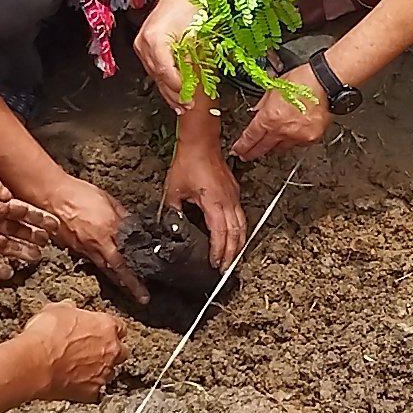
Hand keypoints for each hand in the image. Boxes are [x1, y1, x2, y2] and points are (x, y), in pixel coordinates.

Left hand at [0, 173, 59, 279]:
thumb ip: (4, 189)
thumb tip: (12, 197)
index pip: (23, 210)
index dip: (39, 217)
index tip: (54, 224)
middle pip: (17, 228)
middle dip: (33, 234)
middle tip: (47, 241)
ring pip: (6, 245)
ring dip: (21, 251)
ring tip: (35, 258)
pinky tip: (9, 273)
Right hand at [18, 301, 126, 402]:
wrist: (35, 363)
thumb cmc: (45, 335)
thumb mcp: (55, 310)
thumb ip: (68, 308)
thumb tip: (69, 307)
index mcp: (106, 326)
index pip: (120, 327)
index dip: (108, 330)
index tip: (99, 332)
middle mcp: (111, 350)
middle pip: (121, 352)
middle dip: (111, 352)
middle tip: (92, 352)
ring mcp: (104, 372)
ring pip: (110, 373)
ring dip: (100, 371)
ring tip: (80, 370)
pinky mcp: (92, 392)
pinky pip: (94, 391)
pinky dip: (86, 389)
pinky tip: (72, 385)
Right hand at [37, 173, 150, 304]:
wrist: (50, 196)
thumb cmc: (79, 193)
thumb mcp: (108, 200)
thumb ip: (123, 217)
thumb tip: (134, 229)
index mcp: (109, 229)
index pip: (128, 256)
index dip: (138, 272)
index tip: (147, 285)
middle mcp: (97, 243)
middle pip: (117, 269)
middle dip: (131, 285)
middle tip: (142, 297)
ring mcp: (84, 248)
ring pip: (105, 268)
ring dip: (118, 278)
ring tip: (129, 286)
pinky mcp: (74, 248)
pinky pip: (92, 260)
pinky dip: (103, 266)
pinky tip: (109, 266)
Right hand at [135, 0, 202, 113]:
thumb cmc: (190, 8)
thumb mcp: (195, 38)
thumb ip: (192, 63)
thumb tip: (195, 85)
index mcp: (155, 40)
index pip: (166, 73)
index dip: (178, 89)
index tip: (190, 100)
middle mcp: (144, 43)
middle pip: (158, 77)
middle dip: (173, 94)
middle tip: (186, 107)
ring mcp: (141, 44)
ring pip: (154, 74)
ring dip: (167, 89)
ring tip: (180, 103)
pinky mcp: (142, 45)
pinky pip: (153, 67)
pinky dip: (163, 77)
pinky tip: (171, 88)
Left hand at [162, 126, 246, 268]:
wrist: (201, 143)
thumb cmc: (188, 162)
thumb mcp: (173, 191)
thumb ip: (172, 212)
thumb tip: (170, 227)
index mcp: (214, 203)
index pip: (220, 235)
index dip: (218, 253)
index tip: (215, 265)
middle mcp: (228, 202)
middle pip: (236, 234)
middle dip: (231, 254)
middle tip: (225, 269)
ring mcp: (233, 196)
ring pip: (242, 226)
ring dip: (238, 244)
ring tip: (232, 258)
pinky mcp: (234, 192)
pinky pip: (241, 216)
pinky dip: (240, 230)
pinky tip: (235, 236)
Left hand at [230, 64, 332, 160]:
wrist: (325, 82)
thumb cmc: (302, 80)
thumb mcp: (274, 88)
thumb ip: (263, 104)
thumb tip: (257, 112)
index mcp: (269, 117)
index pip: (251, 137)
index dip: (242, 146)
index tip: (239, 150)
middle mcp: (282, 130)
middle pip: (263, 148)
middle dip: (253, 152)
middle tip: (248, 155)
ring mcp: (297, 136)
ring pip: (281, 148)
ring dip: (275, 145)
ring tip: (273, 140)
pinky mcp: (311, 138)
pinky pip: (298, 144)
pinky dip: (294, 140)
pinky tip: (294, 132)